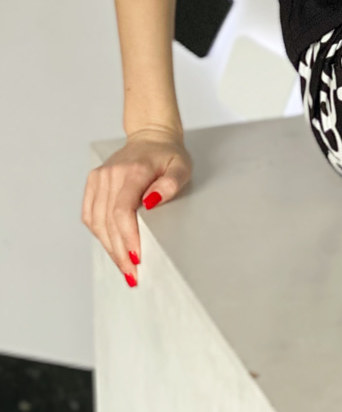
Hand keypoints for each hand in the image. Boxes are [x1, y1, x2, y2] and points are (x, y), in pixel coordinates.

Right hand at [81, 127, 191, 286]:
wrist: (151, 136)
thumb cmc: (169, 155)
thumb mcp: (181, 166)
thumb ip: (171, 183)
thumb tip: (151, 203)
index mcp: (133, 171)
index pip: (122, 211)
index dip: (127, 238)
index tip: (136, 259)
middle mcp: (111, 174)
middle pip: (109, 221)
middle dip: (120, 251)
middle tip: (132, 275)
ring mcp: (100, 178)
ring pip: (97, 222)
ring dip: (109, 247)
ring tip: (123, 267)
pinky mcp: (93, 182)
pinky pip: (90, 215)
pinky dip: (99, 234)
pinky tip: (111, 247)